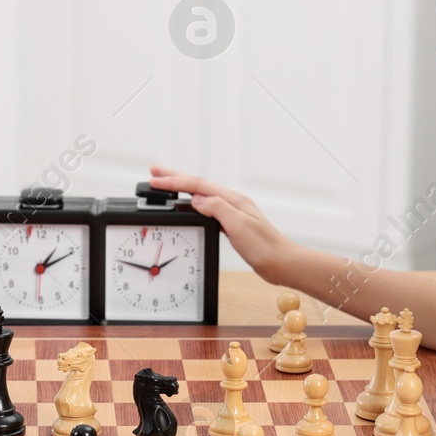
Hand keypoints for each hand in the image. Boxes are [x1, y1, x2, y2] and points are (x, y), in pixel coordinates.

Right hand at [148, 165, 291, 280]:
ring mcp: (231, 212)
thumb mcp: (238, 225)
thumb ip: (217, 208)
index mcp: (232, 200)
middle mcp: (231, 202)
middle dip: (175, 178)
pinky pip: (206, 208)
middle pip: (198, 185)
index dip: (175, 182)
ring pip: (201, 195)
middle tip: (154, 172)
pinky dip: (192, 203)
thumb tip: (196, 199)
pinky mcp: (231, 224)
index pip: (198, 186)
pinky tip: (188, 206)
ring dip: (182, 189)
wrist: (281, 263)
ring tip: (166, 185)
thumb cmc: (264, 247)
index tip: (155, 180)